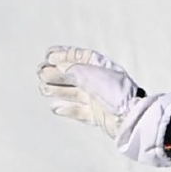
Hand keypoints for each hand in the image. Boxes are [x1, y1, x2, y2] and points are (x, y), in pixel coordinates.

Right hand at [38, 47, 170, 167]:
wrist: (130, 117)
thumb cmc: (114, 92)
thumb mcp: (90, 74)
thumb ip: (72, 69)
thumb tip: (58, 66)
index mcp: (101, 67)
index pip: (79, 57)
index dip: (63, 54)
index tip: (48, 55)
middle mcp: (99, 82)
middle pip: (74, 76)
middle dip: (56, 73)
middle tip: (40, 73)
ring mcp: (98, 99)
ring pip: (74, 93)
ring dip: (58, 90)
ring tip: (43, 89)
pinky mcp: (97, 115)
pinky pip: (79, 111)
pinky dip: (67, 109)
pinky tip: (54, 107)